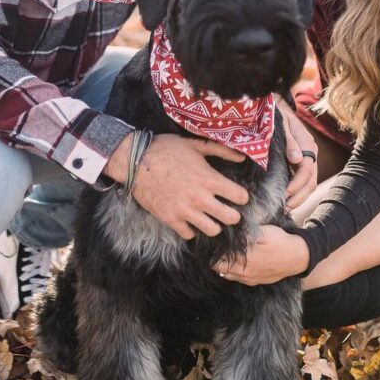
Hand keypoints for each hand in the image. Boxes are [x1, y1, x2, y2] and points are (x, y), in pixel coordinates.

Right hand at [106, 132, 248, 239]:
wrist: (136, 161)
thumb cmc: (167, 149)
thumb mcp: (195, 145)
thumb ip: (221, 150)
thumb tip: (242, 156)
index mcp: (210, 179)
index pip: (240, 197)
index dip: (241, 196)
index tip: (237, 195)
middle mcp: (201, 198)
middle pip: (231, 218)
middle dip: (233, 215)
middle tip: (227, 210)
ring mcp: (185, 211)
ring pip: (212, 230)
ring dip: (214, 224)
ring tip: (210, 217)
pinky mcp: (170, 219)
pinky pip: (189, 234)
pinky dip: (192, 229)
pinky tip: (190, 219)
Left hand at [213, 225, 309, 285]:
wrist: (298, 257)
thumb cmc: (280, 241)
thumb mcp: (264, 232)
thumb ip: (246, 235)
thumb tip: (231, 232)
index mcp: (246, 257)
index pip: (220, 258)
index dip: (214, 250)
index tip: (214, 243)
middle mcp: (246, 271)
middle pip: (220, 269)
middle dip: (215, 259)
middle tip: (216, 249)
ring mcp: (250, 279)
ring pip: (228, 276)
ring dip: (223, 267)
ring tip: (223, 256)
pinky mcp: (256, 282)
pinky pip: (238, 280)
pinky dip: (233, 273)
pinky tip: (236, 264)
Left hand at [278, 99, 317, 208]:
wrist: (275, 108)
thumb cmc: (275, 115)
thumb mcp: (281, 124)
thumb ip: (289, 141)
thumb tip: (297, 159)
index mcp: (307, 144)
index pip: (306, 170)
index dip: (296, 184)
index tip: (284, 194)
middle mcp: (310, 153)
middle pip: (311, 180)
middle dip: (299, 196)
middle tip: (285, 207)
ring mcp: (307, 158)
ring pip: (310, 183)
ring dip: (299, 197)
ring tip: (286, 208)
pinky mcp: (301, 162)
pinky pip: (304, 181)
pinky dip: (297, 193)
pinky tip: (287, 201)